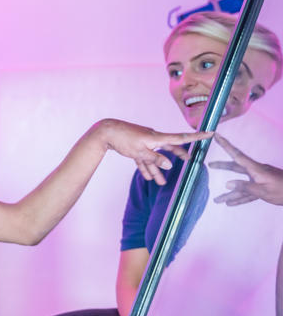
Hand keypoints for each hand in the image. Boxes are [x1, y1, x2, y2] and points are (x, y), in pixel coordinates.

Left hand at [96, 119, 212, 184]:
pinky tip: (147, 177)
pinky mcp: (134, 148)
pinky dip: (145, 167)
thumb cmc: (124, 139)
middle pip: (169, 149)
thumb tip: (169, 165)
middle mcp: (153, 139)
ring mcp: (143, 143)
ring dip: (157, 170)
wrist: (106, 132)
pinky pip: (143, 159)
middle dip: (177, 156)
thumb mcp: (141, 151)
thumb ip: (156, 158)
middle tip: (187, 162)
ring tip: (162, 183)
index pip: (181, 138)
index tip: (210, 133)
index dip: (196, 137)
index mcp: (157, 137)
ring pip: (154, 158)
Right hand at [208, 133, 282, 205]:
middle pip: (235, 167)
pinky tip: (231, 204)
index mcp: (255, 169)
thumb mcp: (264, 191)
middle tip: (209, 164)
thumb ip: (245, 187)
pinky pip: (248, 193)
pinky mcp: (264, 188)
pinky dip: (240, 198)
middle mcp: (256, 172)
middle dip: (222, 166)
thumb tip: (227, 184)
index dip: (225, 145)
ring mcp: (260, 180)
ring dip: (229, 193)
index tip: (216, 136)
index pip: (236, 155)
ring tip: (217, 200)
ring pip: (240, 185)